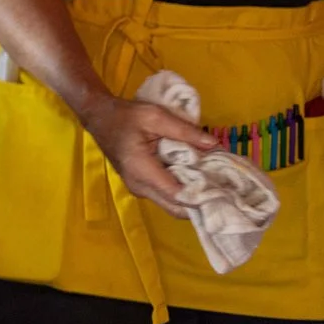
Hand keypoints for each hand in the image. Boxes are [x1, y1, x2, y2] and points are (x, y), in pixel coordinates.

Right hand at [78, 92, 214, 217]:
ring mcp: (139, 190)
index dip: (202, 197)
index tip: (225, 190)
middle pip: (177, 207)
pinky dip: (183, 192)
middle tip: (224, 188)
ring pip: (173, 205)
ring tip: (213, 182)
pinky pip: (166, 197)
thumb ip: (185, 131)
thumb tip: (215, 145)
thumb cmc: (125, 115)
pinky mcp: (141, 187)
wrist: (98, 117)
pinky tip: (196, 179)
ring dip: (193, 197)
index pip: (177, 195)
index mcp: (141, 170)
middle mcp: (140, 187)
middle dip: (201, 201)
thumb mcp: (155, 116)